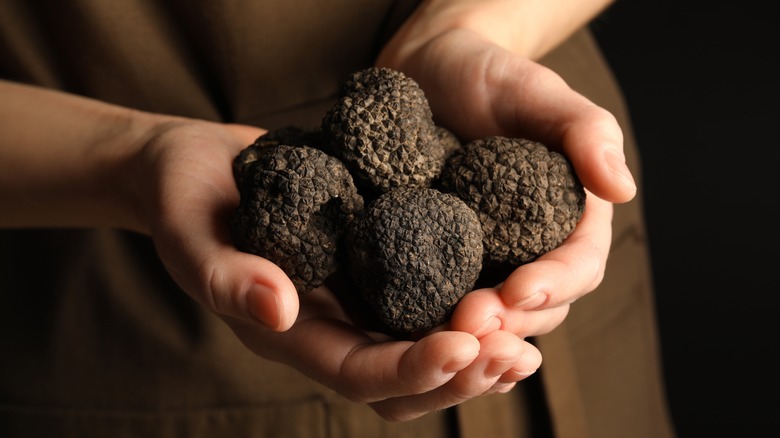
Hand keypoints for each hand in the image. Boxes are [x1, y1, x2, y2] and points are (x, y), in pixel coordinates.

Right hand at [134, 120, 541, 420]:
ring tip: (529, 343)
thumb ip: (224, 277)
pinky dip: (470, 305)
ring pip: (425, 347)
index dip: (410, 368)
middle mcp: (332, 327)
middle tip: (516, 354)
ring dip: (479, 352)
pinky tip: (513, 292)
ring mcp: (358, 300)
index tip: (462, 347)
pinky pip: (428, 299)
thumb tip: (278, 310)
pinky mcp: (379, 265)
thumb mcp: (190, 235)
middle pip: (403, 378)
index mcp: (291, 334)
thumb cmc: (184, 199)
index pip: (357, 372)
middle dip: (462, 373)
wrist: (199, 167)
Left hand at [379, 28, 633, 339]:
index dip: (556, 284)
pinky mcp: (438, 260)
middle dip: (510, 321)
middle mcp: (530, 248)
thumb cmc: (492, 75)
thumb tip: (623, 189)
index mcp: (569, 216)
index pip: (579, 265)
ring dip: (473, 332)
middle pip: (538, 305)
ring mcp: (483, 259)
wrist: (430, 72)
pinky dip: (432, 320)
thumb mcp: (538, 92)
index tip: (521, 290)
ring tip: (444, 331)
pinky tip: (411, 328)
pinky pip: (440, 299)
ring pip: (492, 315)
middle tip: (472, 321)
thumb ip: (586, 132)